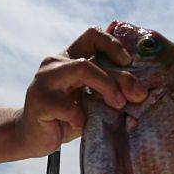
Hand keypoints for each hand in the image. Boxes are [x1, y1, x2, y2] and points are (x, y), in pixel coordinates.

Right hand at [16, 27, 146, 156]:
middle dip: (120, 76)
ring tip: (117, 105)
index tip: (129, 62)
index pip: (92, 36)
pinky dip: (80, 116)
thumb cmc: (66, 118)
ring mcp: (44, 80)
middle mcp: (54, 64)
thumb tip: (139, 91)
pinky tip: (82, 124)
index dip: (113, 44)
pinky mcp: (39, 101)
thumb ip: (105, 90)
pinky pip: (67, 105)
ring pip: (81, 69)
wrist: (34, 138)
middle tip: (137, 94)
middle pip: (92, 59)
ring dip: (106, 86)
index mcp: (68, 58)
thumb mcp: (88, 100)